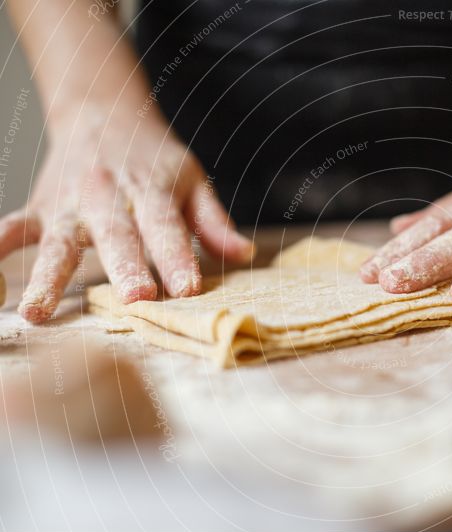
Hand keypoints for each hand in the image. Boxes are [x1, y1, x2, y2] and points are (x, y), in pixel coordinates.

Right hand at [0, 107, 254, 322]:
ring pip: (59, 242)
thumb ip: (214, 221)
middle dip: (126, 269)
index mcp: (152, 190)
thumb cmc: (156, 158)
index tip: (188, 289)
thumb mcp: (192, 180)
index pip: (167, 227)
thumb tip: (244, 254)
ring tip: (37, 313)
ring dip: (47, 277)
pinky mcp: (41, 208)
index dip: (179, 257)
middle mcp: (109, 197)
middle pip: (118, 236)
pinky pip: (12, 228)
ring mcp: (70, 204)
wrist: (104, 114)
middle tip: (136, 301)